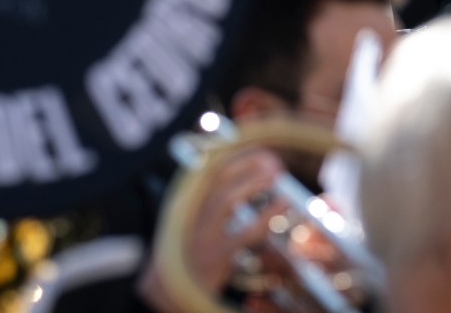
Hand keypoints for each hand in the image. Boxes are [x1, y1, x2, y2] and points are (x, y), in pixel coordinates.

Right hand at [137, 149, 283, 312]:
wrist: (168, 296)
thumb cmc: (185, 262)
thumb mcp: (191, 230)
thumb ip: (210, 209)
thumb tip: (246, 188)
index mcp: (186, 206)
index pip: (210, 172)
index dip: (236, 159)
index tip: (259, 154)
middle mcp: (190, 216)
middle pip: (217, 180)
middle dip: (246, 166)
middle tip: (273, 162)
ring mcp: (201, 236)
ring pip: (226, 200)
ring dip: (253, 183)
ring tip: (277, 175)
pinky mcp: (215, 257)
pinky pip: (245, 233)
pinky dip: (267, 216)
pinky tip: (282, 207)